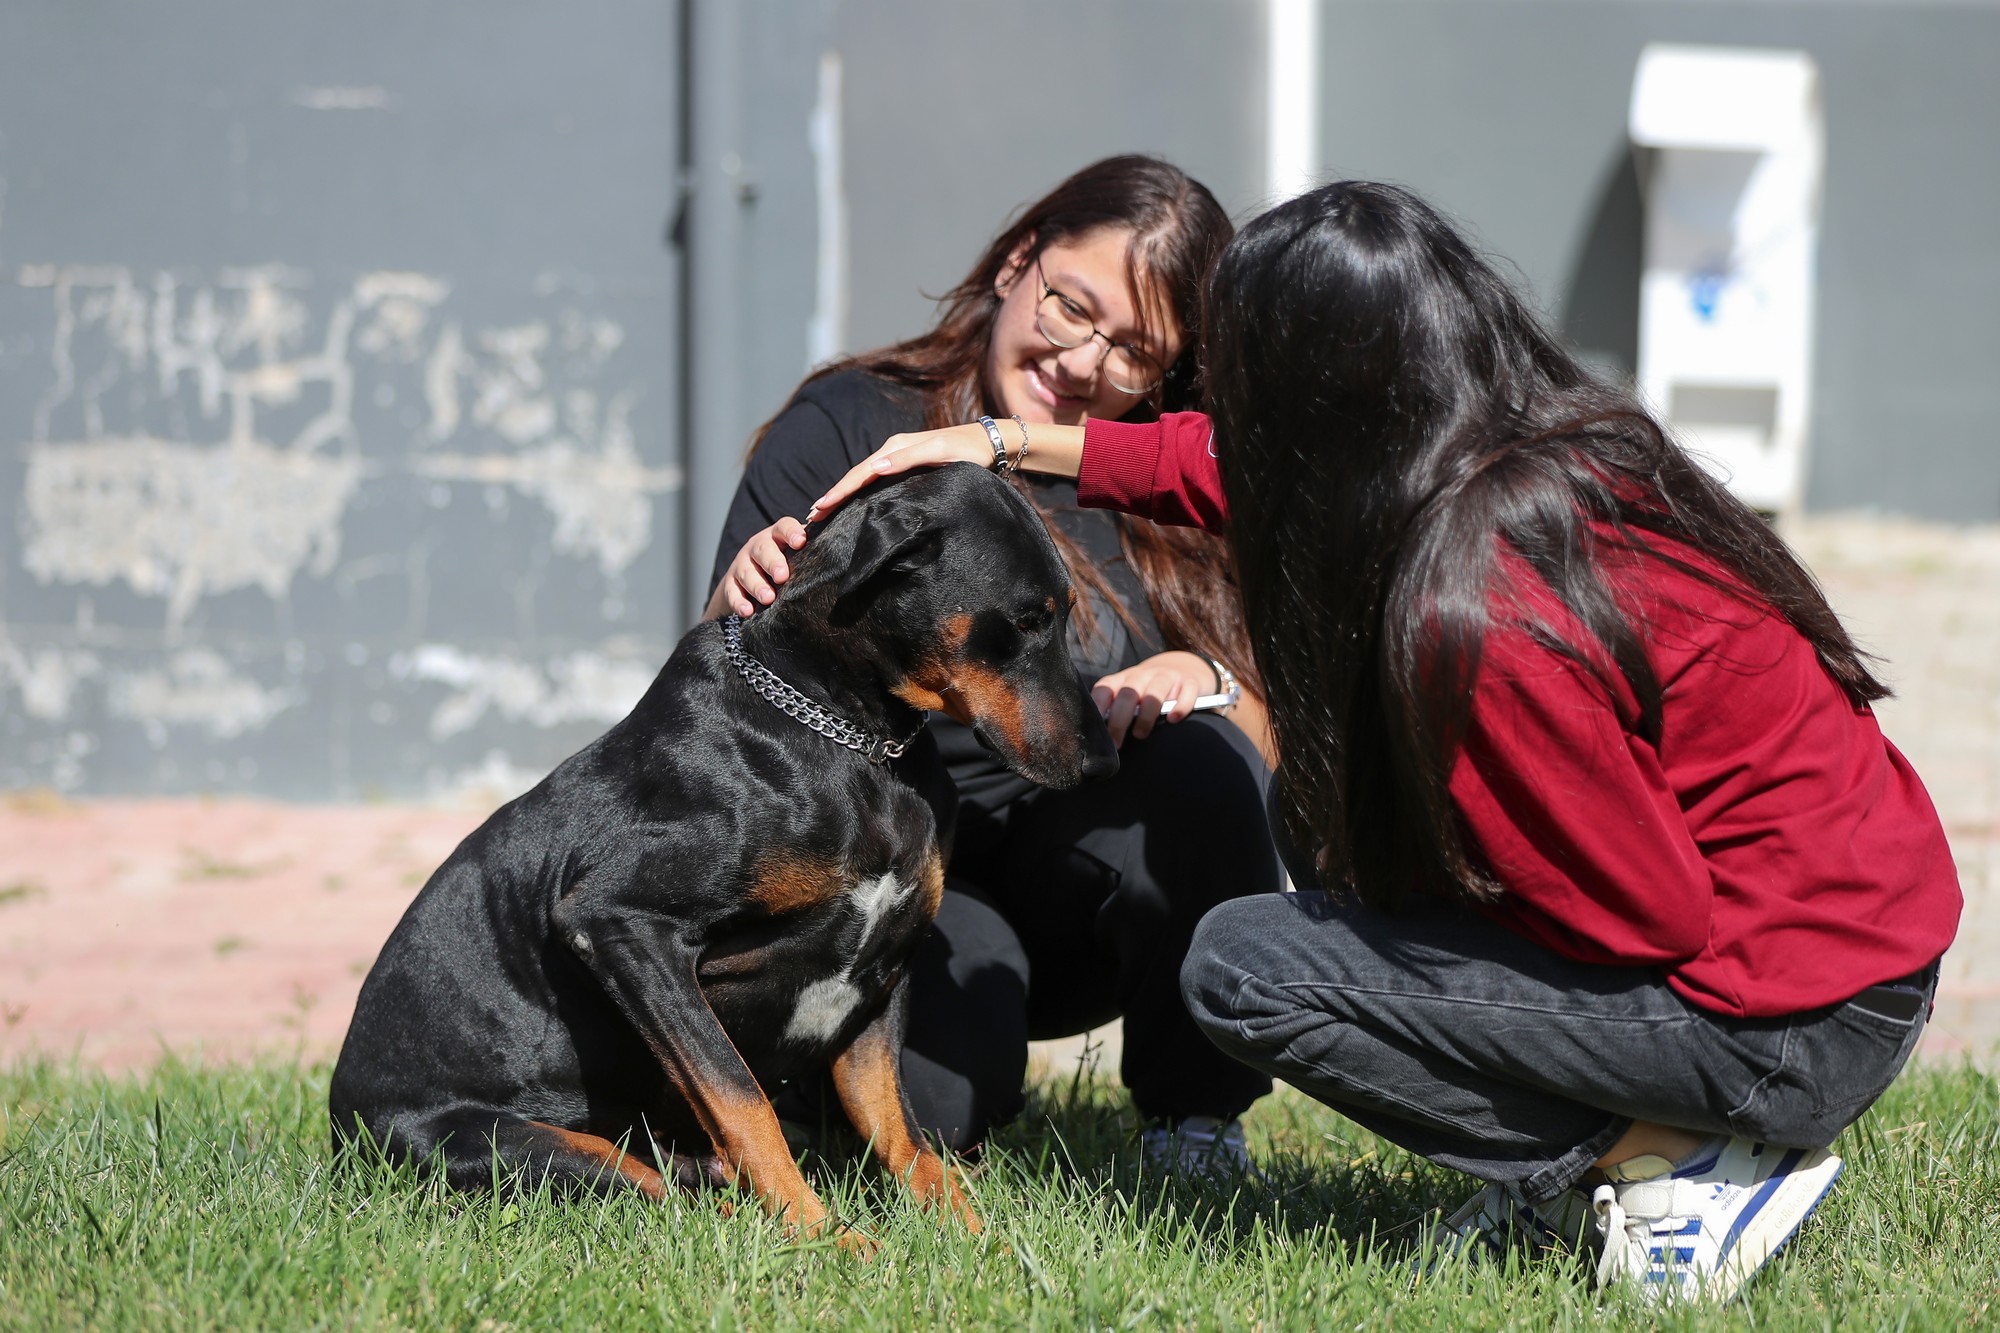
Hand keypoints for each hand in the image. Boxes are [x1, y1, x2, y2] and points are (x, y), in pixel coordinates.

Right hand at [703, 516, 809, 619]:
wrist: (749, 580)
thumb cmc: (785, 565)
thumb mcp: (797, 556)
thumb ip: (815, 552)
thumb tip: (848, 551)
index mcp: (778, 536)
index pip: (783, 527)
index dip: (791, 533)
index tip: (801, 542)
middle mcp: (758, 546)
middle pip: (762, 549)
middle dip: (773, 562)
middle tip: (783, 576)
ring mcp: (742, 565)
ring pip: (746, 571)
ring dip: (757, 585)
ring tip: (769, 598)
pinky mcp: (730, 584)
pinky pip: (732, 592)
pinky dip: (739, 602)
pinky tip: (747, 611)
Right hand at [807, 423, 1003, 521]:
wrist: (989, 444)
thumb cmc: (968, 451)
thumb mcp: (940, 452)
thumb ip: (908, 459)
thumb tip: (875, 469)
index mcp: (896, 447)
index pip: (860, 473)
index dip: (839, 491)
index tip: (820, 508)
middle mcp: (893, 451)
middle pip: (856, 476)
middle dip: (834, 495)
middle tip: (812, 517)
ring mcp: (899, 459)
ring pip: (863, 479)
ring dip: (843, 495)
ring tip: (824, 512)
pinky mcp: (906, 468)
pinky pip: (875, 481)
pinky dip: (859, 492)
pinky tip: (852, 504)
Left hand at [1091, 651, 1216, 746]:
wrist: (1184, 668)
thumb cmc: (1149, 691)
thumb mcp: (1131, 695)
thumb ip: (1116, 710)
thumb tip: (1100, 737)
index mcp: (1124, 679)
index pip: (1105, 688)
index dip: (1098, 707)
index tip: (1096, 730)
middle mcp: (1144, 675)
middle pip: (1128, 693)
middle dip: (1119, 720)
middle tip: (1116, 743)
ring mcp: (1168, 676)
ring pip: (1154, 693)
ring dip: (1145, 716)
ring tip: (1140, 734)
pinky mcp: (1190, 682)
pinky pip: (1186, 693)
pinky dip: (1180, 707)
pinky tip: (1173, 720)